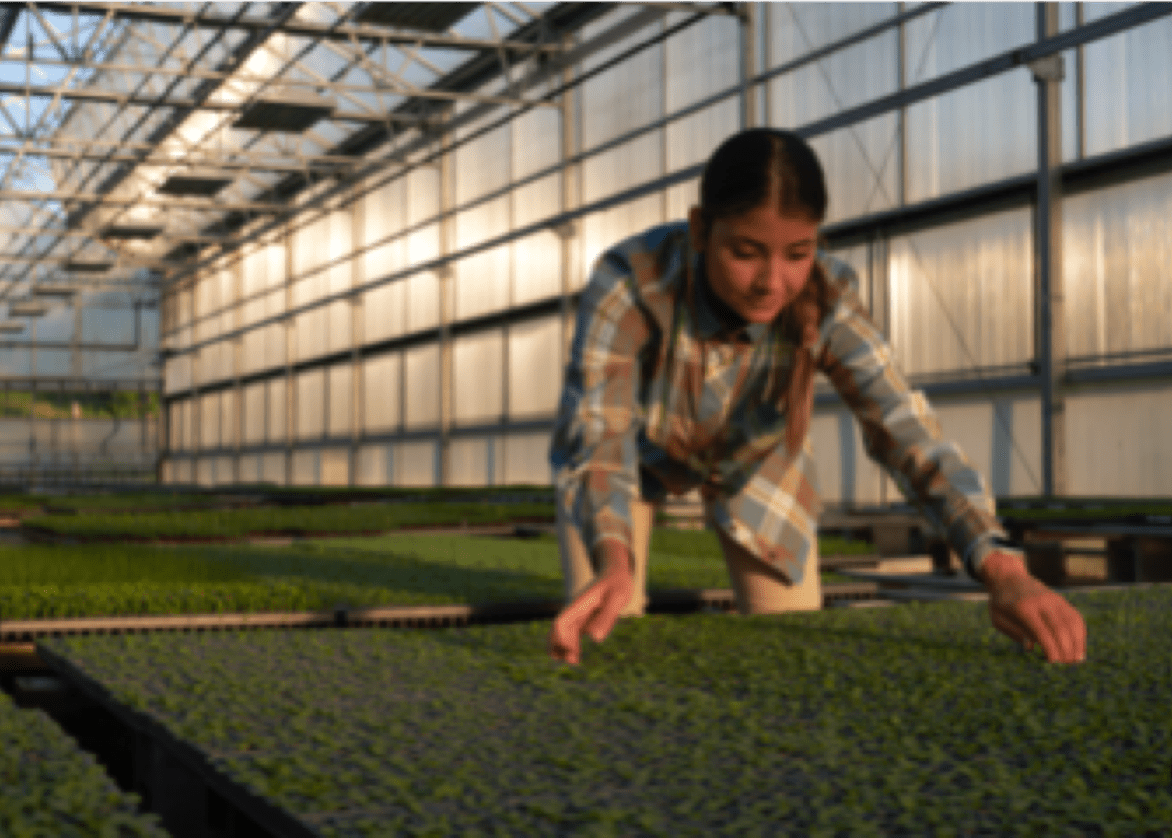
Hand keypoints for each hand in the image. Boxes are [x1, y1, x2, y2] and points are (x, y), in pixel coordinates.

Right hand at [549, 549, 633, 665]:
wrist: (616, 573)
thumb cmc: (618, 584)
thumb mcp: (618, 598)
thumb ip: (607, 617)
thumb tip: (595, 638)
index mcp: (580, 604)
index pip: (562, 622)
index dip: (561, 639)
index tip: (573, 652)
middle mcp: (576, 610)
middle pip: (559, 629)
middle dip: (561, 646)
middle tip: (574, 661)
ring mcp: (579, 614)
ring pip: (563, 632)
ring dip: (563, 646)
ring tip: (573, 661)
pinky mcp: (584, 618)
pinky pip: (572, 633)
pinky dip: (570, 644)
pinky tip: (577, 656)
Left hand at [983, 551, 1086, 663]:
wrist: (1009, 577)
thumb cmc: (1001, 603)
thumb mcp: (998, 618)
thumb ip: (1013, 633)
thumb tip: (1031, 647)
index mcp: (1023, 608)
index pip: (1041, 631)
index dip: (1050, 648)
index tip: (1053, 662)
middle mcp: (1042, 602)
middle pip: (1060, 628)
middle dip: (1065, 649)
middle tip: (1066, 665)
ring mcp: (1054, 600)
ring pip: (1072, 623)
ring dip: (1077, 643)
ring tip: (1076, 660)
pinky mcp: (1061, 600)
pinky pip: (1075, 618)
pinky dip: (1080, 634)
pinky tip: (1079, 647)